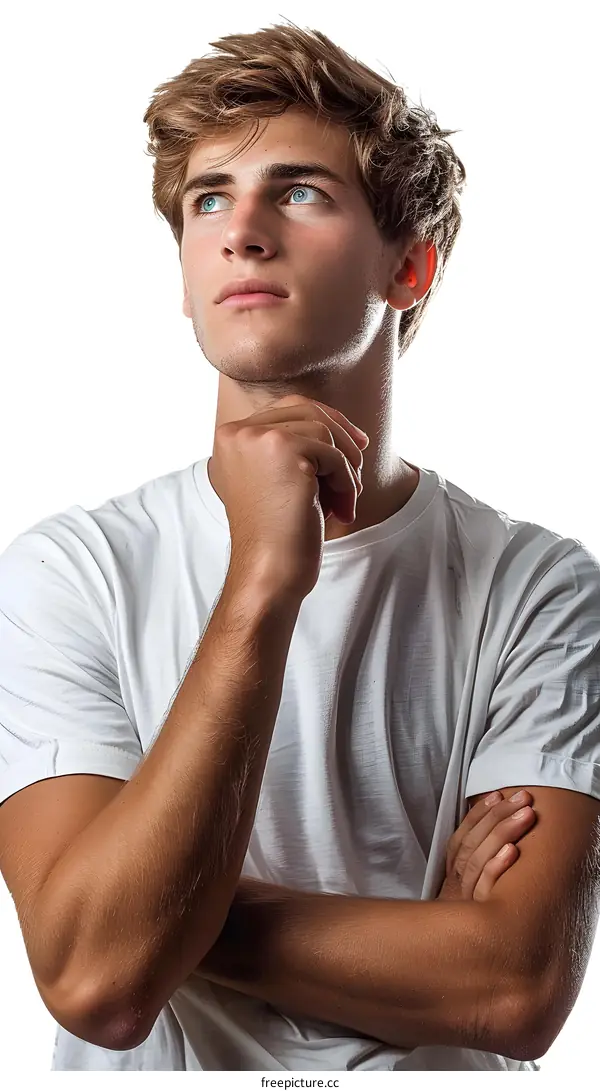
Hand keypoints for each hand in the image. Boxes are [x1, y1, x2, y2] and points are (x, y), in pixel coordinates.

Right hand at [209, 394, 368, 600]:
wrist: (269, 573)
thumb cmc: (279, 535)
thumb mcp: (279, 480)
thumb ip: (293, 447)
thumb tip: (341, 423)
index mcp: (230, 437)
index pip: (288, 407)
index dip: (326, 422)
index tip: (355, 447)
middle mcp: (237, 432)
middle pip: (308, 410)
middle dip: (342, 437)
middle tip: (360, 468)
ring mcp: (258, 438)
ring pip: (325, 431)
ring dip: (345, 468)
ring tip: (342, 502)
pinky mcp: (283, 450)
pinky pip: (335, 454)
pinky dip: (346, 482)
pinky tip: (342, 511)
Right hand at [437, 790, 535, 901]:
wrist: (457, 957)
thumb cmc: (471, 909)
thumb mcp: (467, 883)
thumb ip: (477, 856)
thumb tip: (497, 828)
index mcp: (454, 867)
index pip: (464, 834)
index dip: (479, 812)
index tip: (498, 794)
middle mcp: (457, 877)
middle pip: (473, 841)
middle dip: (498, 815)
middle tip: (523, 798)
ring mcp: (467, 893)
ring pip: (479, 857)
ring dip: (503, 832)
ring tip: (527, 814)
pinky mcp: (479, 909)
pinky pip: (485, 885)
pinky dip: (496, 865)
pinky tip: (513, 850)